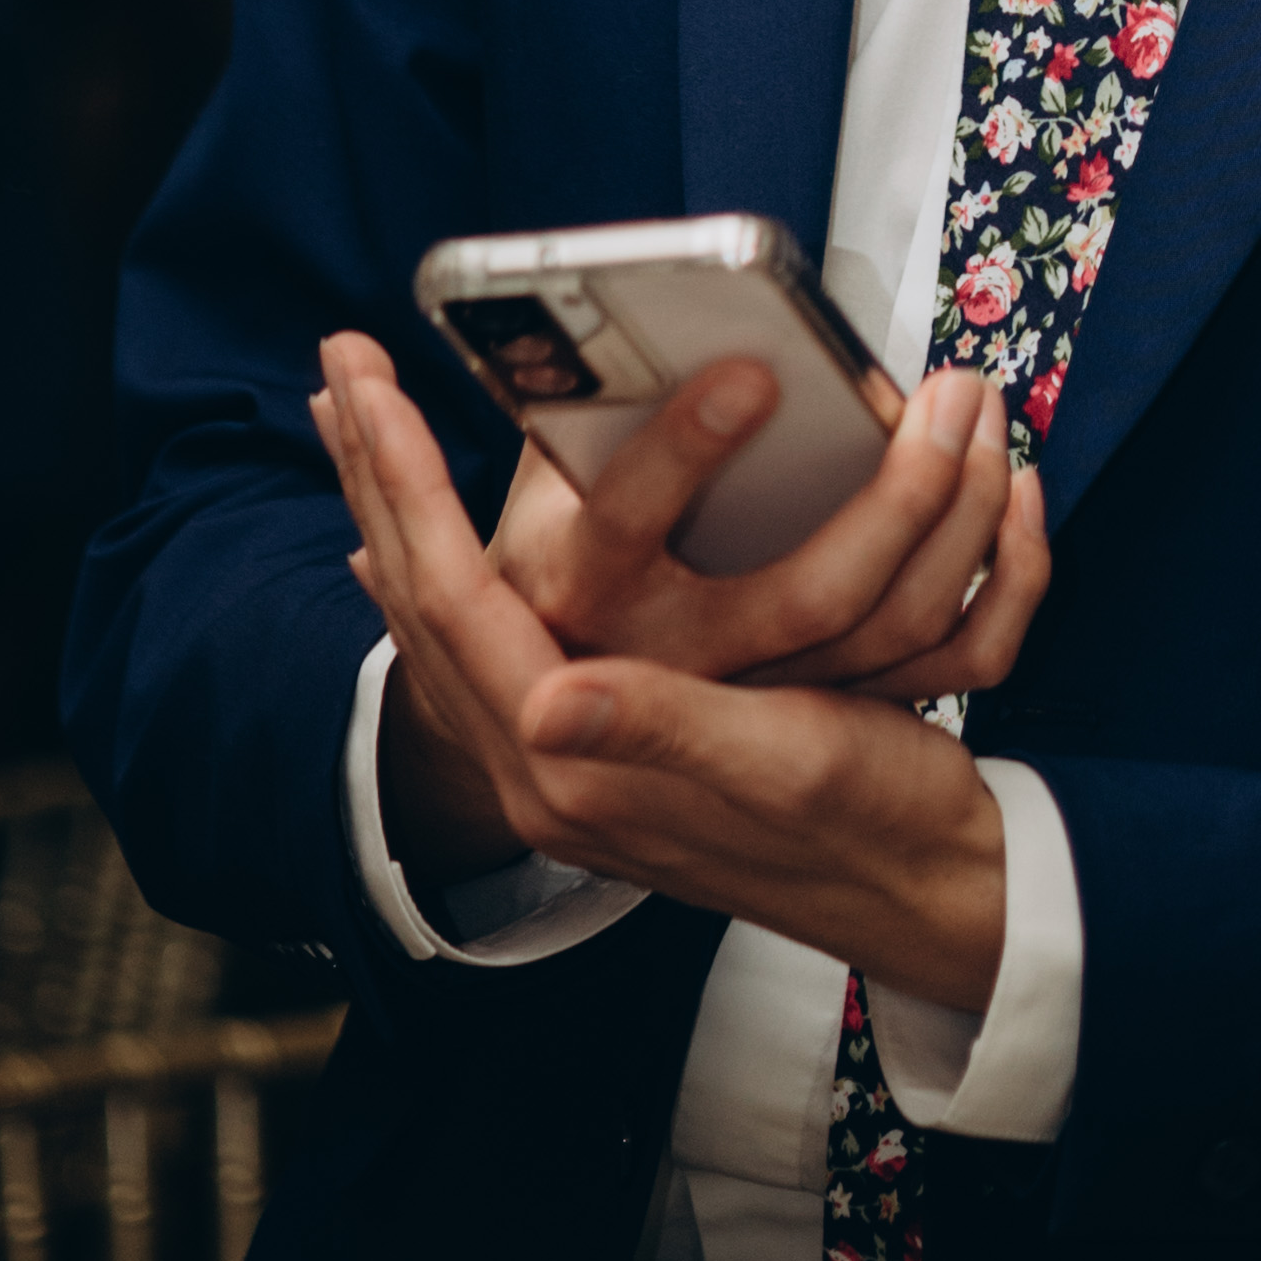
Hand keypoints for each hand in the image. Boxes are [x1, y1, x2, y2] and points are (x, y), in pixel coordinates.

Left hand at [315, 340, 1045, 1002]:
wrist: (918, 891)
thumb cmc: (863, 825)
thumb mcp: (780, 767)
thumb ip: (660, 732)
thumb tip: (549, 700)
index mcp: (575, 768)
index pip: (449, 603)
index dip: (407, 486)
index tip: (373, 388)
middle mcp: (548, 766)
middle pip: (420, 597)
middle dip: (377, 477)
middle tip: (342, 369)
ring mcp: (565, 757)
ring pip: (436, 616)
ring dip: (394, 511)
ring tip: (361, 423)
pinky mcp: (597, 739)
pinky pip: (478, 635)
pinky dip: (437, 562)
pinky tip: (422, 537)